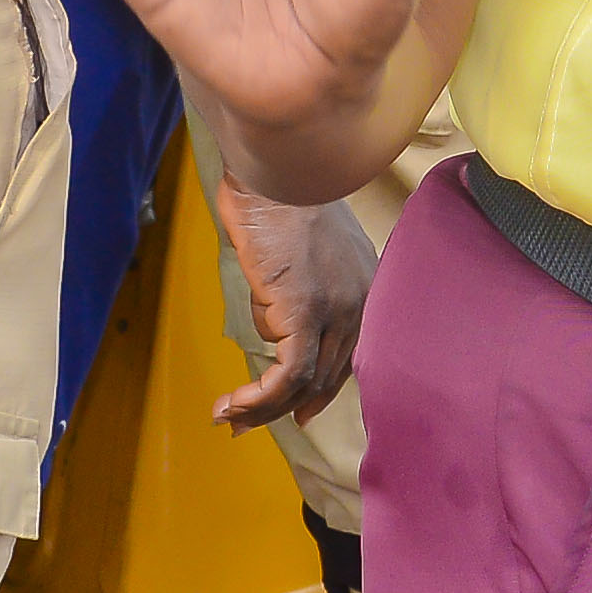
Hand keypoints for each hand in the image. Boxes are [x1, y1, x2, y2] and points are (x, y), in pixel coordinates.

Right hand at [207, 181, 371, 430]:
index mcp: (363, 283)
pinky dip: (259, 398)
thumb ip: (294, 274)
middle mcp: (359, 301)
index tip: (297, 410)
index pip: (349, 352)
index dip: (321, 387)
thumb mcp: (296, 242)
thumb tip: (272, 296)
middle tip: (248, 422)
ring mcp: (336, 310)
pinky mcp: (305, 314)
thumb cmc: (276, 193)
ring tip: (228, 417)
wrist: (277, 170)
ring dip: (263, 407)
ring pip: (304, 380)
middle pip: (327, 373)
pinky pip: (285, 374)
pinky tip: (232, 406)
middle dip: (286, 405)